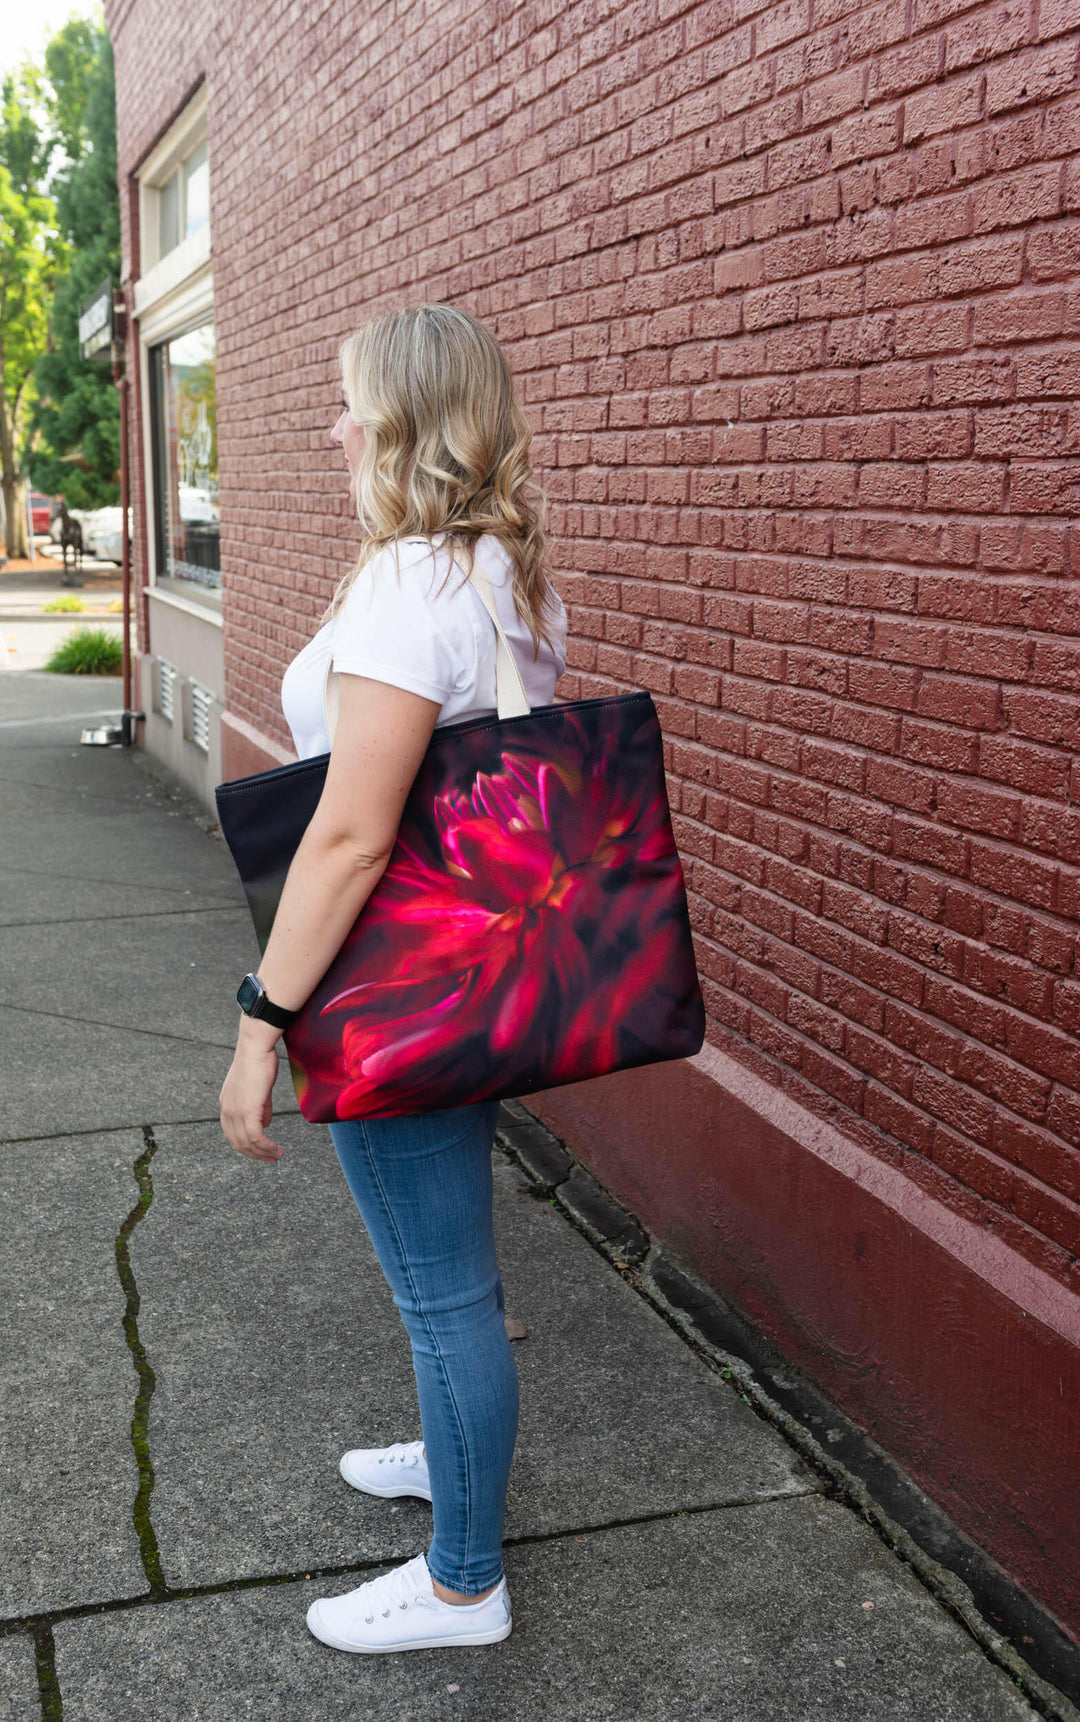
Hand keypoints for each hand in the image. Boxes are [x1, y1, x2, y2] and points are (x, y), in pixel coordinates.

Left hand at [219, 1018, 283, 1161]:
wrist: (255, 1048)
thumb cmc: (259, 1062)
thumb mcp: (258, 1089)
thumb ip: (260, 1108)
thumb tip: (265, 1124)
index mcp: (226, 1105)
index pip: (232, 1134)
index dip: (246, 1146)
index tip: (262, 1151)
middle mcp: (227, 1111)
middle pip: (237, 1143)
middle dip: (255, 1155)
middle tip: (271, 1159)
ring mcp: (235, 1112)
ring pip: (247, 1143)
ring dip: (263, 1154)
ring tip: (276, 1157)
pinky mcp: (247, 1111)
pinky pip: (256, 1137)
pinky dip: (266, 1147)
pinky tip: (276, 1149)